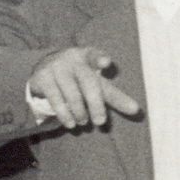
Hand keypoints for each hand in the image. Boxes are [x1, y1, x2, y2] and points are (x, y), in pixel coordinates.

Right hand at [27, 47, 141, 130]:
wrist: (44, 71)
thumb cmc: (78, 79)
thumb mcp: (96, 84)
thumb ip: (114, 96)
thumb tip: (136, 110)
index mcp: (88, 56)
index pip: (95, 55)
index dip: (100, 58)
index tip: (106, 63)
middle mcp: (72, 59)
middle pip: (87, 82)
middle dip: (96, 104)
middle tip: (100, 122)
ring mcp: (56, 66)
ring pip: (71, 93)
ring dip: (79, 112)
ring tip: (84, 122)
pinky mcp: (42, 77)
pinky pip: (55, 98)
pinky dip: (64, 114)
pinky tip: (70, 123)